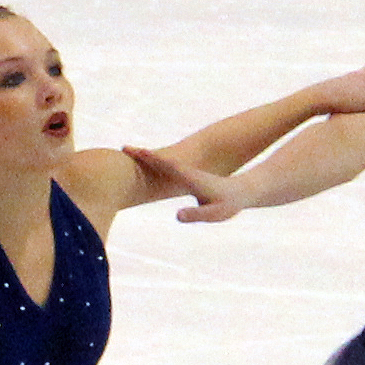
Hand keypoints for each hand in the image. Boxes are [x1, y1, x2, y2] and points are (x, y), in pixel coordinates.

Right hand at [125, 143, 243, 224]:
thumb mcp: (214, 214)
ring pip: (160, 163)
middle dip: (142, 155)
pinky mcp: (183, 177)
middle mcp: (185, 172)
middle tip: (124, 148)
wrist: (240, 192)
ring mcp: (184, 173)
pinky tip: (142, 165)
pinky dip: (151, 164)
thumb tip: (176, 216)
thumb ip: (197, 214)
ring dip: (144, 157)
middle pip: (160, 161)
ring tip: (127, 152)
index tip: (138, 152)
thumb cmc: (228, 204)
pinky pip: (163, 169)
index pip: (167, 166)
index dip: (153, 159)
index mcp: (189, 178)